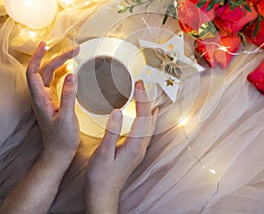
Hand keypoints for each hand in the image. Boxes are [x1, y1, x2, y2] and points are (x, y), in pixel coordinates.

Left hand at [26, 42, 79, 159]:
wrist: (59, 151)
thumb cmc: (61, 138)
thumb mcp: (67, 117)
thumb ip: (69, 96)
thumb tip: (72, 75)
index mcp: (40, 99)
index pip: (34, 72)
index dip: (38, 57)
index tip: (46, 45)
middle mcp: (41, 96)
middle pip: (45, 70)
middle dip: (58, 57)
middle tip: (74, 50)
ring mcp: (47, 98)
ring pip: (50, 74)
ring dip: (60, 63)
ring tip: (73, 55)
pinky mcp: (54, 101)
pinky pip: (56, 81)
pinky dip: (63, 72)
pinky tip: (70, 69)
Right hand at [86, 80, 157, 212]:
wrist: (103, 193)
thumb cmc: (101, 176)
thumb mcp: (103, 153)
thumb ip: (112, 132)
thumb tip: (117, 112)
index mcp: (135, 145)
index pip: (142, 117)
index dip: (141, 99)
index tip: (138, 85)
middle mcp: (141, 146)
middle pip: (148, 118)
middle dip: (145, 99)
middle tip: (140, 84)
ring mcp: (140, 149)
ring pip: (149, 123)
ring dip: (147, 107)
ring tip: (144, 93)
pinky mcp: (136, 150)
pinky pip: (147, 129)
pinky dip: (148, 118)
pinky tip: (149, 114)